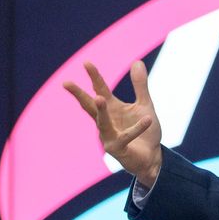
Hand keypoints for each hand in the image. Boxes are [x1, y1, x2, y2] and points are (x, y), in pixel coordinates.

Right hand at [64, 60, 162, 186]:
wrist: (152, 157)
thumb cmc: (146, 132)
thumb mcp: (145, 105)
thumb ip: (140, 85)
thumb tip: (137, 61)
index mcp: (112, 109)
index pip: (100, 89)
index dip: (94, 76)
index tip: (86, 63)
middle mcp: (106, 122)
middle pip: (90, 106)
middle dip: (79, 94)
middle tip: (66, 83)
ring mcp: (109, 136)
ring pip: (102, 122)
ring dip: (101, 111)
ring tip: (99, 98)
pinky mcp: (118, 149)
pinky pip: (126, 136)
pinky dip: (137, 128)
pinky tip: (148, 119)